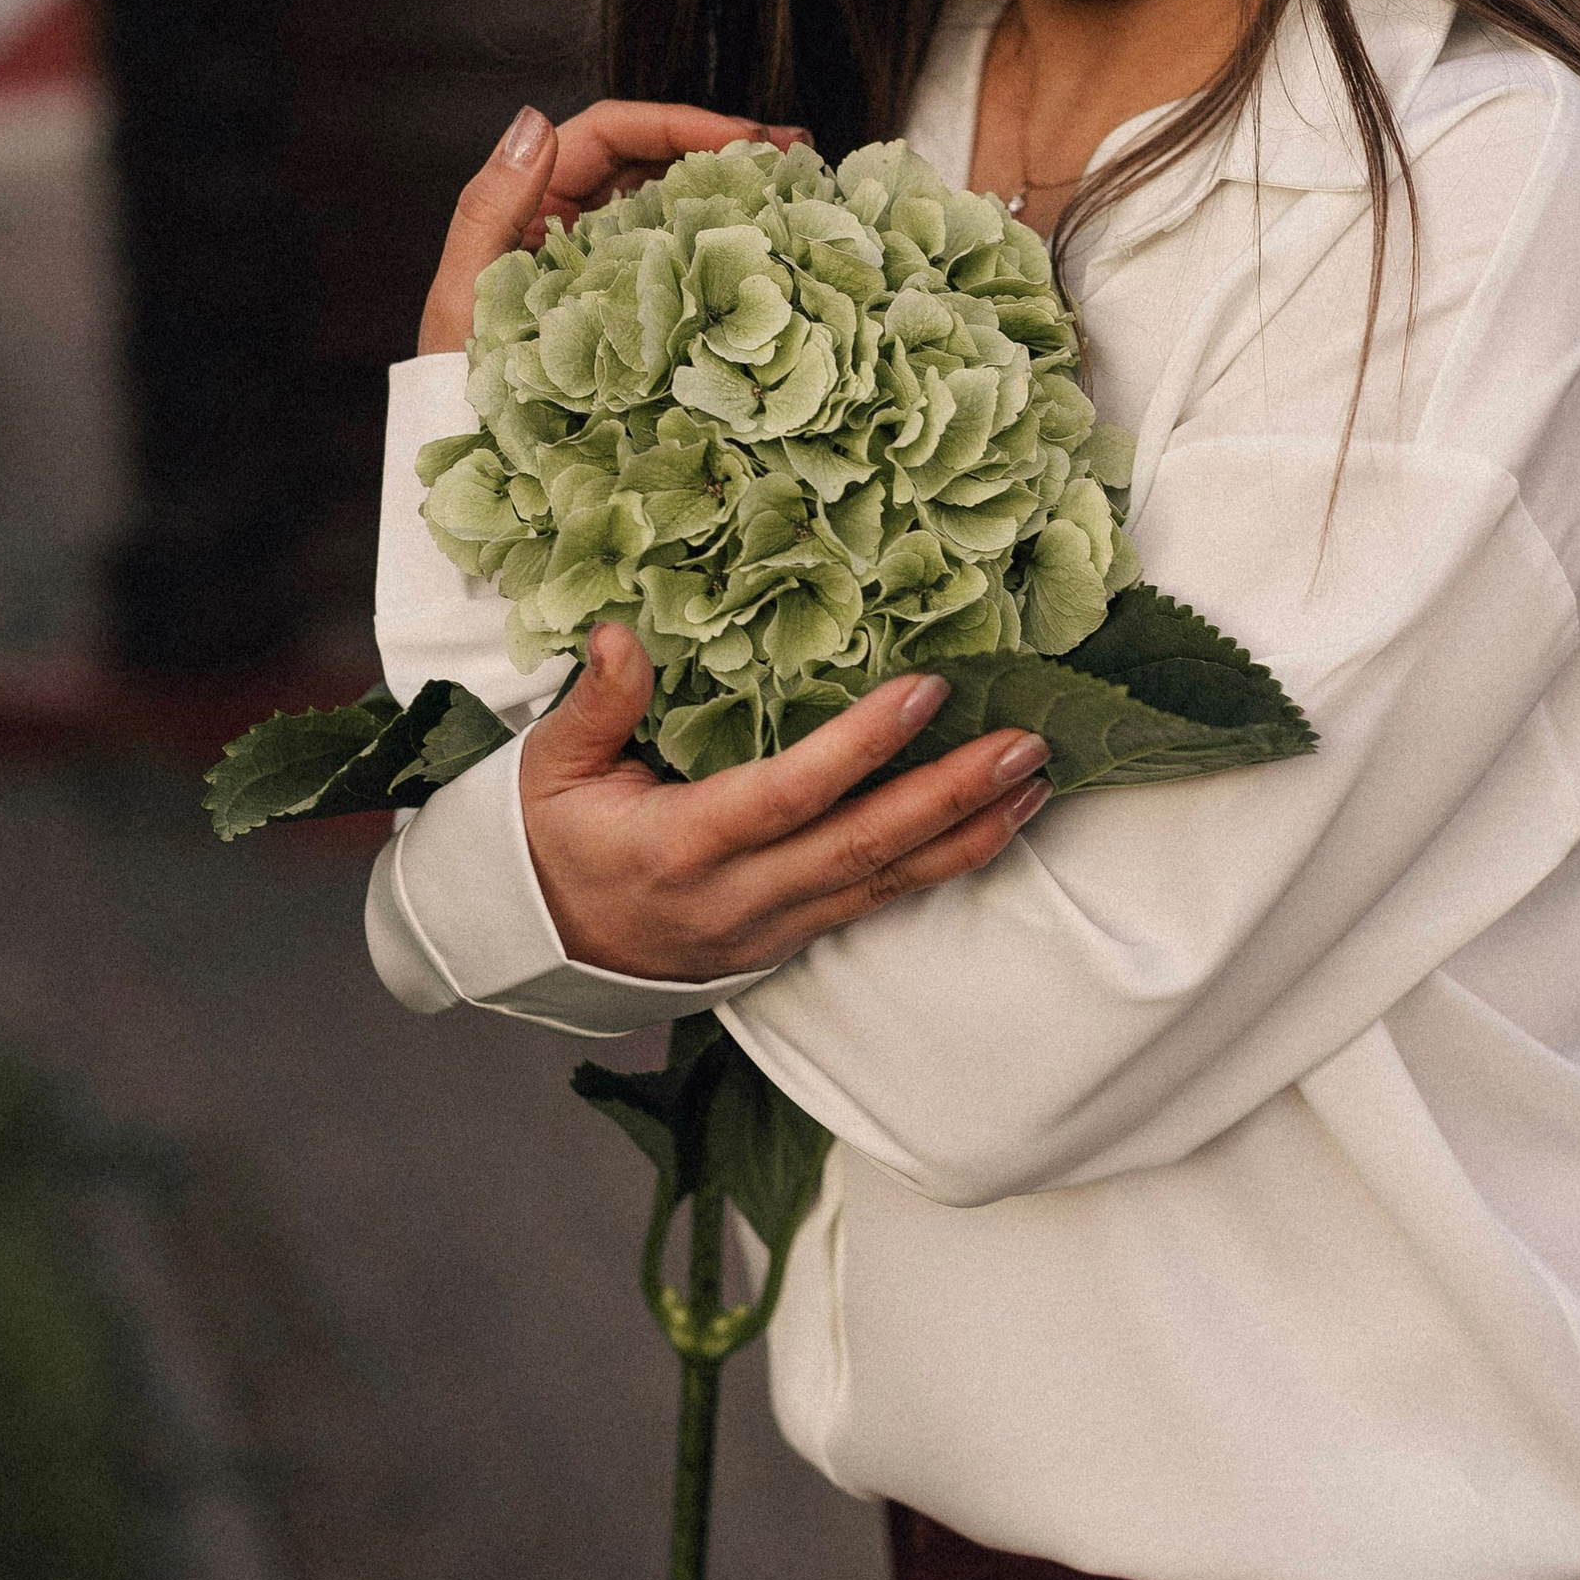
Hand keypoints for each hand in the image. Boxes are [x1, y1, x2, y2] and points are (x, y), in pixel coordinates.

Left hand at [418, 99, 810, 356]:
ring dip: (730, 192)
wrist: (475, 451)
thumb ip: (489, 206)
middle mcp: (574, 224)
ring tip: (791, 191)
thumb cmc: (457, 381)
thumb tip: (533, 123)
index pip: (612, 135)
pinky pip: (680, 261)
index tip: (743, 139)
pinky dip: (722, 247)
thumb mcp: (466, 292)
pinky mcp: (633, 306)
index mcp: (533, 203)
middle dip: (722, 149)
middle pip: (654, 160)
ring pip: (673, 206)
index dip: (679, 125)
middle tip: (792, 154)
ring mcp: (608, 264)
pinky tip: (766, 249)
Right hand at [519, 628, 1050, 979]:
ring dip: (970, 836)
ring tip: (1037, 784)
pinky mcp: (792, 941)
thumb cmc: (550, 840)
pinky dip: (944, 866)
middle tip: (1026, 746)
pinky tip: (996, 828)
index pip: (787, 794)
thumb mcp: (550, 766)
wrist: (542, 946)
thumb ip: (596, 703)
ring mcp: (771, 928)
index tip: (925, 690)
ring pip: (886, 885)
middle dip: (952, 797)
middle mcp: (738, 897)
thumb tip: (624, 633)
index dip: (859, 747)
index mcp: (678, 845)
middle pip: (861, 848)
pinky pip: (878, 904)